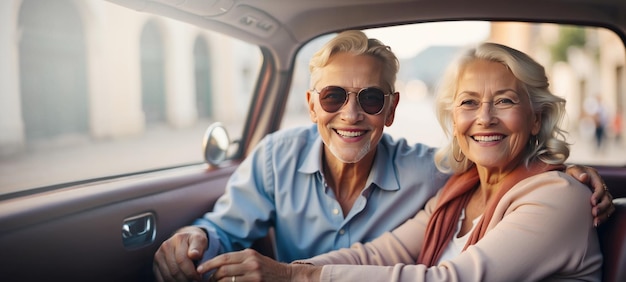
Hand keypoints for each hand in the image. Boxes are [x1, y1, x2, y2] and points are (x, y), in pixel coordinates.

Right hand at [153, 226, 208, 281]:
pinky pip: (162, 278)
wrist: (185, 240)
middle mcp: (166, 246)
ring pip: (168, 276)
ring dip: (179, 281)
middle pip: (175, 270)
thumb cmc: (195, 243)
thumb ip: (199, 247)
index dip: (191, 272)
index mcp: (178, 239)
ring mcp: (159, 255)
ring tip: (188, 280)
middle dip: (186, 278)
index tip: (199, 277)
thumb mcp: (201, 240)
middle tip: (194, 280)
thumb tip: (194, 254)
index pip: (182, 260)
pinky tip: (180, 280)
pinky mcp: (155, 264)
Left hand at [198, 249, 319, 281]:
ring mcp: (254, 274)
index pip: (224, 258)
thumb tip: (217, 266)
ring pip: (227, 280)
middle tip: (205, 281)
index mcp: (248, 254)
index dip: (209, 264)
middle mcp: (251, 262)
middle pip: (223, 270)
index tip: (199, 269)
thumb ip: (239, 260)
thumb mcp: (254, 259)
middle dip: (211, 277)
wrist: (288, 277)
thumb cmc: (268, 270)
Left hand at [565, 164, 614, 226]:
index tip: (592, 202)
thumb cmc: (569, 173)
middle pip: (607, 198)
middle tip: (594, 213)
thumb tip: (584, 177)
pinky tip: (595, 223)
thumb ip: (577, 173)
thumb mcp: (572, 170)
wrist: (568, 178)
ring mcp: (601, 195)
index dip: (598, 195)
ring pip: (609, 206)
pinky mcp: (600, 203)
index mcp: (595, 178)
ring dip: (604, 214)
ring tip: (595, 222)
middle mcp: (601, 187)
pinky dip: (603, 217)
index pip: (601, 187)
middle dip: (602, 207)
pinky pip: (606, 211)